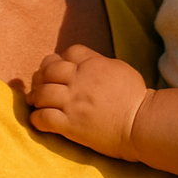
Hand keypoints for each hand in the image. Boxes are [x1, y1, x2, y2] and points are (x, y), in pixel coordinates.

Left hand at [27, 45, 151, 160]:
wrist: (140, 125)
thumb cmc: (135, 98)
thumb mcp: (119, 69)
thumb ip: (98, 62)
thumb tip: (82, 63)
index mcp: (93, 64)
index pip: (68, 52)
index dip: (61, 59)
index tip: (60, 70)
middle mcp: (79, 81)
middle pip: (49, 69)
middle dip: (42, 76)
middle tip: (42, 85)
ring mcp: (73, 103)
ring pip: (42, 93)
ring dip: (37, 97)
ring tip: (38, 102)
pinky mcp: (70, 125)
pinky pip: (43, 118)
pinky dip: (37, 118)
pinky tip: (41, 119)